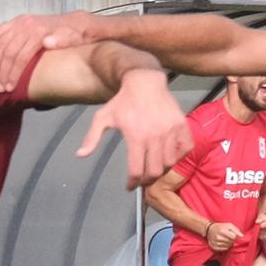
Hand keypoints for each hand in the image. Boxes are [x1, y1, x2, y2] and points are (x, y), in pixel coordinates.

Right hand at [0, 12, 103, 93]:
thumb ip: (62, 41)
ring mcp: (20, 22)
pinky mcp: (17, 21)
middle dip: (2, 71)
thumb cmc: (75, 36)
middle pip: (8, 52)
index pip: (21, 57)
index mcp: (39, 32)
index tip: (9, 88)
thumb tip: (48, 42)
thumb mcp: (75, 39)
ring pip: (1, 44)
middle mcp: (27, 26)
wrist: (75, 22)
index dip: (13, 74)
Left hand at [79, 70, 192, 188]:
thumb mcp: (102, 117)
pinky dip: (178, 156)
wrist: (144, 80)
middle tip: (143, 181)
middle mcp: (155, 136)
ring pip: (169, 163)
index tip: (130, 186)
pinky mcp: (181, 125)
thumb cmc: (122, 101)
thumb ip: (92, 137)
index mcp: (136, 137)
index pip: (136, 171)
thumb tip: (80, 155)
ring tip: (154, 169)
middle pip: (154, 171)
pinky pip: (185, 149)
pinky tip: (170, 156)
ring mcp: (170, 131)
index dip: (133, 183)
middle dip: (147, 181)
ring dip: (162, 170)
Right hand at [205, 221, 242, 252]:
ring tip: (224, 239)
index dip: (234, 235)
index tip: (231, 233)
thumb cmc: (221, 227)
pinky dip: (225, 246)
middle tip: (227, 236)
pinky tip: (223, 242)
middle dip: (231, 239)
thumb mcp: (228, 225)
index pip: (233, 237)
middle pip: (231, 242)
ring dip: (228, 243)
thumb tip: (242, 236)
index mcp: (222, 231)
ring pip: (228, 246)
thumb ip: (236, 230)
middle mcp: (218, 237)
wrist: (209, 229)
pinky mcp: (214, 247)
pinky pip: (224, 249)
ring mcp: (216, 243)